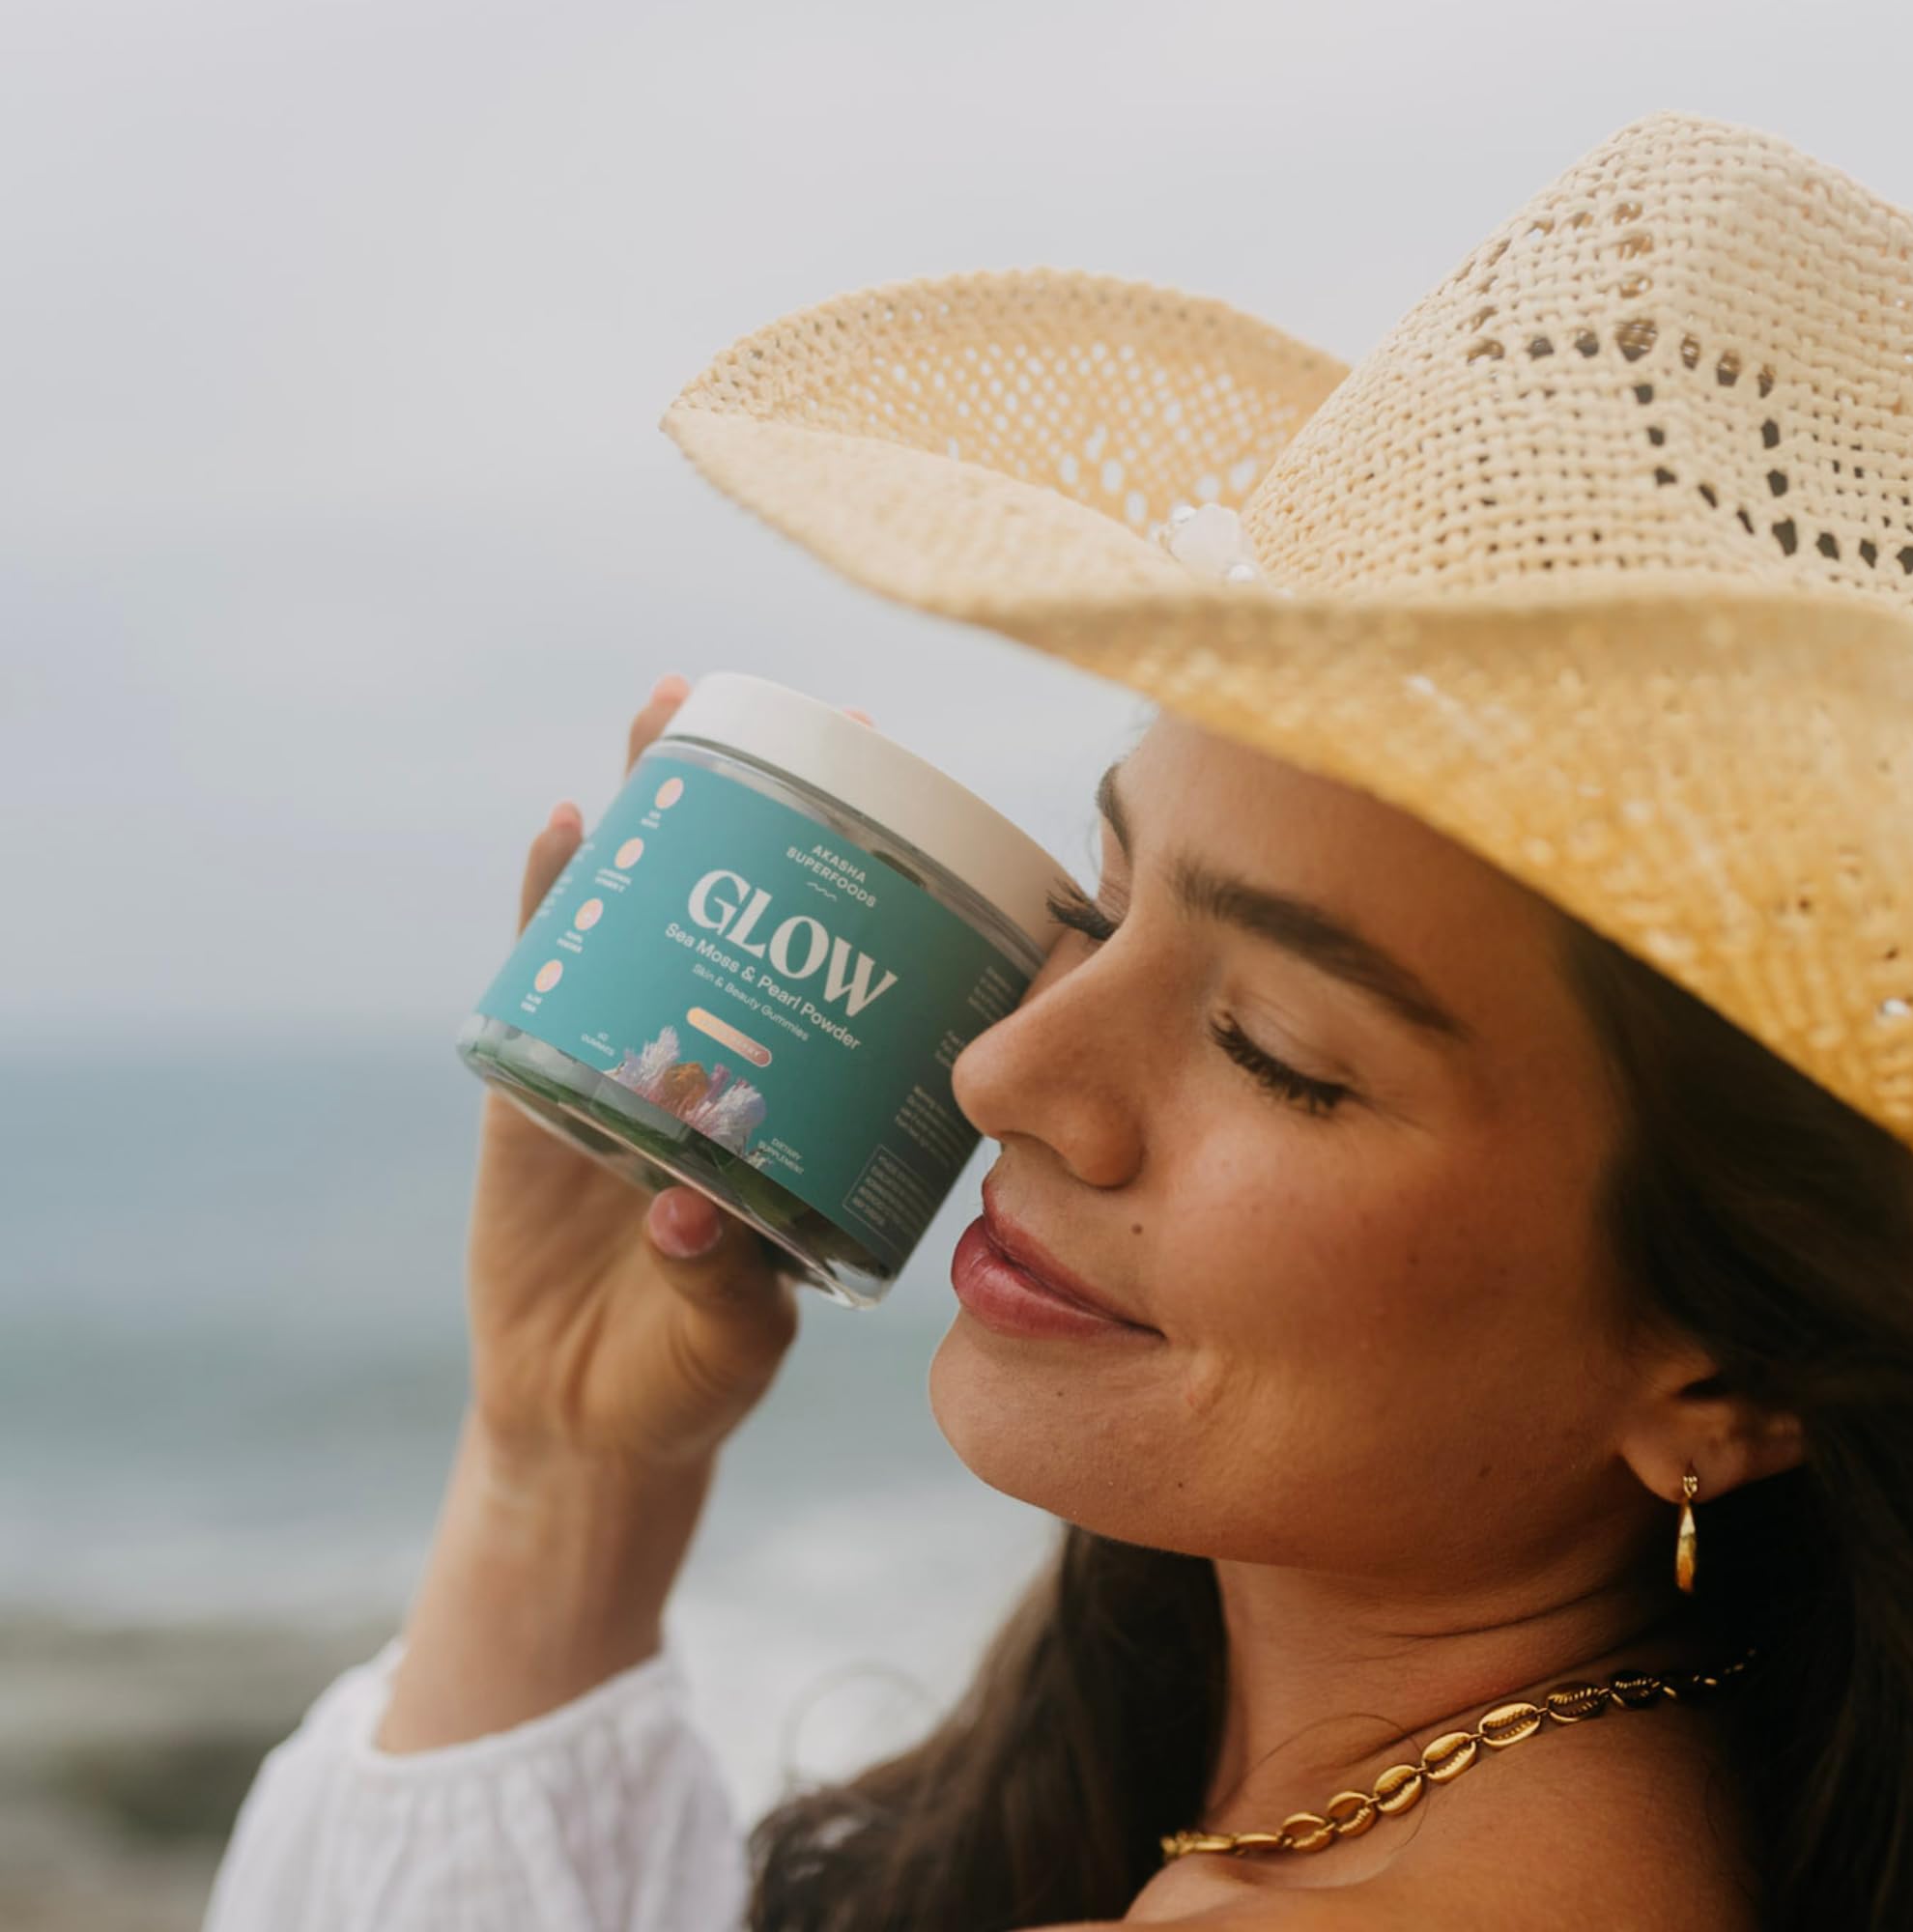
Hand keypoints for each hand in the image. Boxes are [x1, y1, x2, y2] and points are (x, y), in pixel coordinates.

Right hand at [463, 672, 877, 1479]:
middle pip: (737, 909)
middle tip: (778, 706)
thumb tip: (690, 1216)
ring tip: (665, 712)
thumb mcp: (733, 1331)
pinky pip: (545, 977)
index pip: (839, 973)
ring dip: (650, 809)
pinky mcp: (540, 1087)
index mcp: (793, 1109)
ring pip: (641, 913)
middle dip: (752, 804)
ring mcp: (626, 1060)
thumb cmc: (691, 1375)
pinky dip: (552, 905)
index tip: (908, 787)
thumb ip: (720, 1282)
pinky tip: (567, 829)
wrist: (583, 1419)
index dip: (866, 884)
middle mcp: (716, 1062)